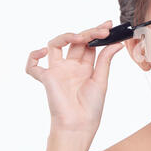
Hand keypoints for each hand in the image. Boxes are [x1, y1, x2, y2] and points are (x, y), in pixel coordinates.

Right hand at [25, 20, 123, 134]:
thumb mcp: (101, 80)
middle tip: (103, 30)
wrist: (80, 125)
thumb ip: (105, 60)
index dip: (98, 33)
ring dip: (67, 36)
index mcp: (85, 67)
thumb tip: (118, 43)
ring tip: (81, 38)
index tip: (109, 24)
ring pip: (55, 45)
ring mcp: (58, 71)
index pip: (90, 44)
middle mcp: (70, 66)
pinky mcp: (47, 78)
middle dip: (89, 33)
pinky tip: (42, 51)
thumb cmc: (91, 107)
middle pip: (76, 42)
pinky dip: (33, 57)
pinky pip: (33, 66)